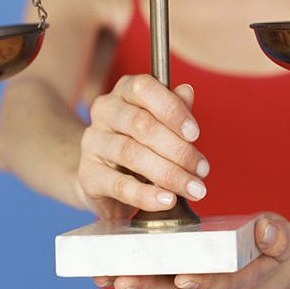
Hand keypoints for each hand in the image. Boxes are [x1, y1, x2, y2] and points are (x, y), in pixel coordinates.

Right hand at [77, 75, 209, 217]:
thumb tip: (187, 91)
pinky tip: (167, 200)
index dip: (172, 110)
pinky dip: (147, 195)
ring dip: (169, 174)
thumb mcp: (160, 122)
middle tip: (202, 170)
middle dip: (178, 150)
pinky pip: (120, 185)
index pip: (144, 88)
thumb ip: (175, 107)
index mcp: (123, 91)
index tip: (195, 134)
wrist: (103, 177)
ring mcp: (92, 142)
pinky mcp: (88, 174)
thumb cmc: (139, 142)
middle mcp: (104, 111)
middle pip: (141, 125)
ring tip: (192, 188)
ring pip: (132, 154)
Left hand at [93, 215, 289, 288]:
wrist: (264, 259)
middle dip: (150, 287)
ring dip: (131, 281)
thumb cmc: (273, 246)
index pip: (217, 284)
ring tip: (104, 274)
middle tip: (124, 280)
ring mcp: (187, 279)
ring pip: (157, 286)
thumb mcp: (284, 239)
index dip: (201, 282)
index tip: (184, 276)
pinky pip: (150, 273)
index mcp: (236, 279)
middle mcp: (206, 285)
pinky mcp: (174, 269)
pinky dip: (127, 270)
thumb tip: (265, 230)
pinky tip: (103, 266)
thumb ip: (278, 238)